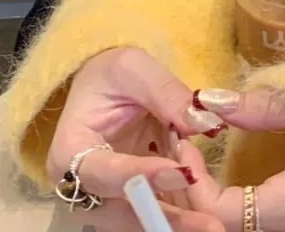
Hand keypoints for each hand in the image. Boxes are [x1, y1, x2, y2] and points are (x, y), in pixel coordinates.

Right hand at [46, 46, 225, 231]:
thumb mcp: (132, 67)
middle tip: (209, 224)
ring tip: (213, 225)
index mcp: (70, 151)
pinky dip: (181, 217)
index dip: (142, 176)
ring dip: (177, 223)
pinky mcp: (129, 204)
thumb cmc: (108, 75)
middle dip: (166, 218)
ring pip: (139, 223)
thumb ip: (164, 92)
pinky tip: (208, 216)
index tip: (183, 173)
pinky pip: (153, 216)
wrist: (102, 89)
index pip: (106, 172)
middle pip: (122, 213)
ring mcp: (106, 200)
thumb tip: (203, 122)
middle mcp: (82, 188)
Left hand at [189, 87, 284, 231]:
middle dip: (195, 195)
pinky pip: (257, 226)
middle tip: (183, 155)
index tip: (185, 145)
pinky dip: (229, 210)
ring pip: (239, 229)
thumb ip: (264, 107)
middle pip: (225, 226)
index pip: (223, 211)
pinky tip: (221, 184)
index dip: (195, 182)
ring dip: (210, 205)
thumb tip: (210, 101)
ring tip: (197, 166)